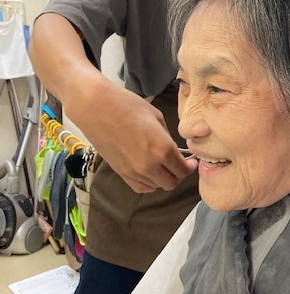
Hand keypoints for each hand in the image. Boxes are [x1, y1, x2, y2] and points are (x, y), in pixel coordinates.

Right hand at [66, 83, 197, 192]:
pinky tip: (151, 173)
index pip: (183, 169)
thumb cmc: (127, 106)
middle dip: (179, 175)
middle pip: (172, 183)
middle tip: (180, 164)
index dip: (190, 167)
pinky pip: (141, 187)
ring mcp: (134, 172)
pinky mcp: (121, 173)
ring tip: (164, 166)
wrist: (94, 108)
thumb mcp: (156, 117)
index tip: (192, 162)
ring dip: (164, 179)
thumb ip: (167, 137)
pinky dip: (150, 183)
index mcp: (163, 149)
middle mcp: (150, 166)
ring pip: (157, 186)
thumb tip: (172, 149)